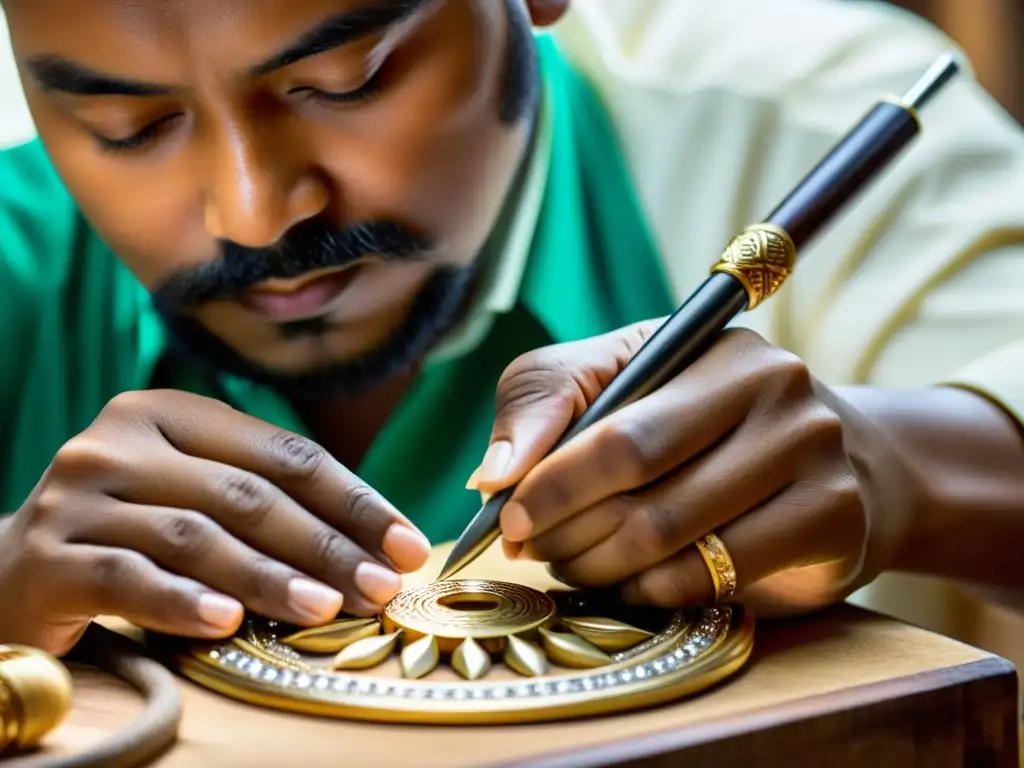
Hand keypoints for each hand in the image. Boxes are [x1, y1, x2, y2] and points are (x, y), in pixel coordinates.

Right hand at [0, 390, 429, 654]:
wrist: (12, 571)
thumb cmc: (130, 530)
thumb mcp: (193, 492)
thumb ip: (262, 497)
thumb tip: (375, 538)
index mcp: (169, 413)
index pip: (283, 454)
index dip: (353, 499)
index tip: (405, 543)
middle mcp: (119, 441)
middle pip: (247, 493)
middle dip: (325, 542)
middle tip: (379, 584)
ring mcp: (78, 496)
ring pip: (196, 535)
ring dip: (270, 575)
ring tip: (327, 606)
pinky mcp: (47, 556)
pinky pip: (130, 578)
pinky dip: (184, 601)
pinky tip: (229, 622)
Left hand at [470, 324, 916, 615]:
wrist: (829, 459)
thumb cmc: (695, 420)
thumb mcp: (614, 382)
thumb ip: (544, 402)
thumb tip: (494, 473)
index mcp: (716, 348)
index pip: (618, 431)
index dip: (550, 483)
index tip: (507, 517)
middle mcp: (777, 391)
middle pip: (642, 487)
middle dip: (566, 530)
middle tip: (534, 548)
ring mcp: (816, 455)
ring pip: (670, 539)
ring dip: (600, 566)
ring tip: (576, 563)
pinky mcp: (836, 520)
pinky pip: (712, 578)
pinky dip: (652, 590)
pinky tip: (636, 581)